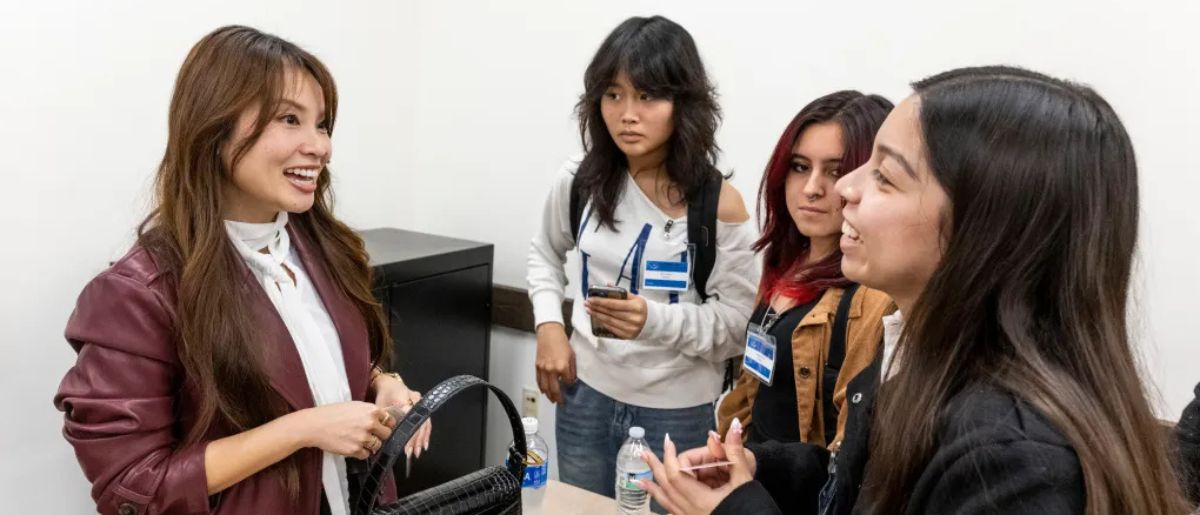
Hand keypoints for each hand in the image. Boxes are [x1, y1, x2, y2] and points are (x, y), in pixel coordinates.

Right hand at [294, 401, 395, 459]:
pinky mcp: (355, 450)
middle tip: (369, 434)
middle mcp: (370, 424)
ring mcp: (363, 438)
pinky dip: (361, 452)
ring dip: (370, 445)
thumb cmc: (332, 413)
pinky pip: (366, 455)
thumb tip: (381, 418)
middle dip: (379, 435)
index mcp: (371, 410)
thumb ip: (369, 412)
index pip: (390, 420)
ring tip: (358, 440)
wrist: (315, 425)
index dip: (385, 424)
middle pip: (386, 434)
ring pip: (377, 446)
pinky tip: (352, 445)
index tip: (382, 426)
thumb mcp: (354, 406)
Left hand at [372, 372, 432, 457]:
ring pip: (425, 423)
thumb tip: (383, 439)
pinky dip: (425, 434)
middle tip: (412, 453)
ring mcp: (421, 403)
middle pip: (419, 422)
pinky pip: (426, 422)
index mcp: (405, 398)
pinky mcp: (422, 407)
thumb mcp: (380, 406)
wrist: (388, 383)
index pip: (410, 419)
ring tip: (417, 452)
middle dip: (416, 440)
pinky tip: (424, 445)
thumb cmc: (383, 395)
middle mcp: (416, 400)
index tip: (406, 447)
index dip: (409, 434)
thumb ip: (383, 421)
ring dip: (422, 439)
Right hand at [535, 322, 575, 403]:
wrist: (549, 333)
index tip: (571, 385)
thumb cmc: (561, 341)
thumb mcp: (572, 355)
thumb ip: (572, 369)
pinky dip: (541, 387)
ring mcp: (543, 369)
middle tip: (561, 402)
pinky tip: (544, 391)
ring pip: (545, 387)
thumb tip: (571, 379)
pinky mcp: (537, 366)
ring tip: (552, 400)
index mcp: (562, 366)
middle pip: (554, 389)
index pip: (568, 381)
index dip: (570, 384)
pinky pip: (539, 381)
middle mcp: (552, 369)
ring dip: (549, 395)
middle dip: (558, 398)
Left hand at [585, 294, 647, 338]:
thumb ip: (621, 292)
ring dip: (597, 315)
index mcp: (636, 307)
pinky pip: (612, 329)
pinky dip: (603, 323)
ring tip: (589, 310)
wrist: (653, 322)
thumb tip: (607, 285)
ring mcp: (630, 329)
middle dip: (596, 308)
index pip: (614, 304)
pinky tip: (597, 318)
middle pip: (610, 313)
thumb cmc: (642, 308)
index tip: (591, 299)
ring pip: (609, 321)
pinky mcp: (627, 336)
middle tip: (587, 304)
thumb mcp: (635, 298)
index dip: (601, 301)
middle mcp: (633, 319)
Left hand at [640, 418, 755, 514]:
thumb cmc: (752, 506)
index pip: (677, 473)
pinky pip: (673, 512)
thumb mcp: (745, 478)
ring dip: (654, 488)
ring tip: (639, 481)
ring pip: (666, 502)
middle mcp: (691, 511)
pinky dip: (664, 503)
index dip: (671, 455)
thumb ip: (735, 452)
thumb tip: (733, 426)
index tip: (669, 441)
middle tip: (644, 453)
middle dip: (656, 467)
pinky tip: (660, 502)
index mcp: (701, 500)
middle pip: (667, 486)